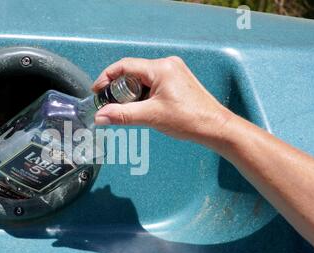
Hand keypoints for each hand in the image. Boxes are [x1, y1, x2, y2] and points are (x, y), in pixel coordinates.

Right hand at [92, 57, 233, 144]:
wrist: (215, 127)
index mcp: (160, 68)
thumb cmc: (190, 119)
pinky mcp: (177, 81)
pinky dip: (143, 95)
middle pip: (132, 72)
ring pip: (142, 79)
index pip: (125, 66)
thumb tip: (100, 116)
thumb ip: (122, 115)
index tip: (98, 91)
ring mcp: (173, 72)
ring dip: (131, 93)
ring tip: (129, 110)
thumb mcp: (151, 117)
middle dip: (119, 89)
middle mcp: (167, 65)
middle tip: (112, 105)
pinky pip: (152, 83)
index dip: (107, 77)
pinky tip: (143, 108)